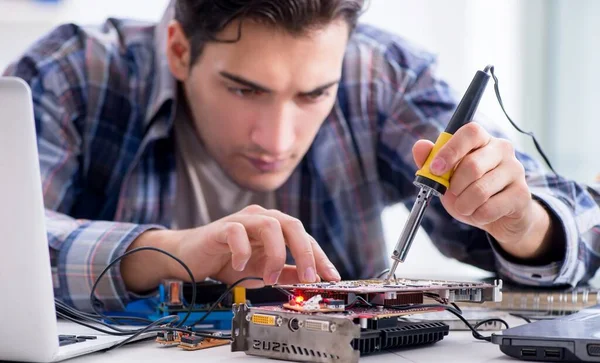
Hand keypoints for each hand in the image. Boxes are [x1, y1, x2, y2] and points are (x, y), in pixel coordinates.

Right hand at [122, 205, 340, 291]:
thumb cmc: (227, 263)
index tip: (331, 277)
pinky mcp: (221, 227)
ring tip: (270, 277)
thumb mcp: (262, 273)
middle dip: (304, 252)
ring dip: (276, 254)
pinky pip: (237, 231)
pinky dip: (243, 251)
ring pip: (270, 225)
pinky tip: (241, 266)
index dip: (319, 257)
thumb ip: (285, 275)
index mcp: (275, 228)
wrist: (191, 259)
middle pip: (292, 224)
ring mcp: (242, 220)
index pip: (304, 237)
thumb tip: (310, 282)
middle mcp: (261, 218)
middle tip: (308, 277)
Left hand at [412, 123, 552, 256]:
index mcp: (483, 140)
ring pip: (480, 189)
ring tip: (464, 206)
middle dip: (454, 186)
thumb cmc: (469, 191)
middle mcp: (502, 150)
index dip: (450, 150)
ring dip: (464, 204)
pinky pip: (490, 208)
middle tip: (451, 193)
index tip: (436, 169)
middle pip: (473, 164)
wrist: (498, 217)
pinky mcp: (522, 194)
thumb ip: (431, 161)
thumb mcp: (446, 177)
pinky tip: (480, 213)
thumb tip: (420, 146)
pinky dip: (477, 215)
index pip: (470, 132)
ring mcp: (516, 170)